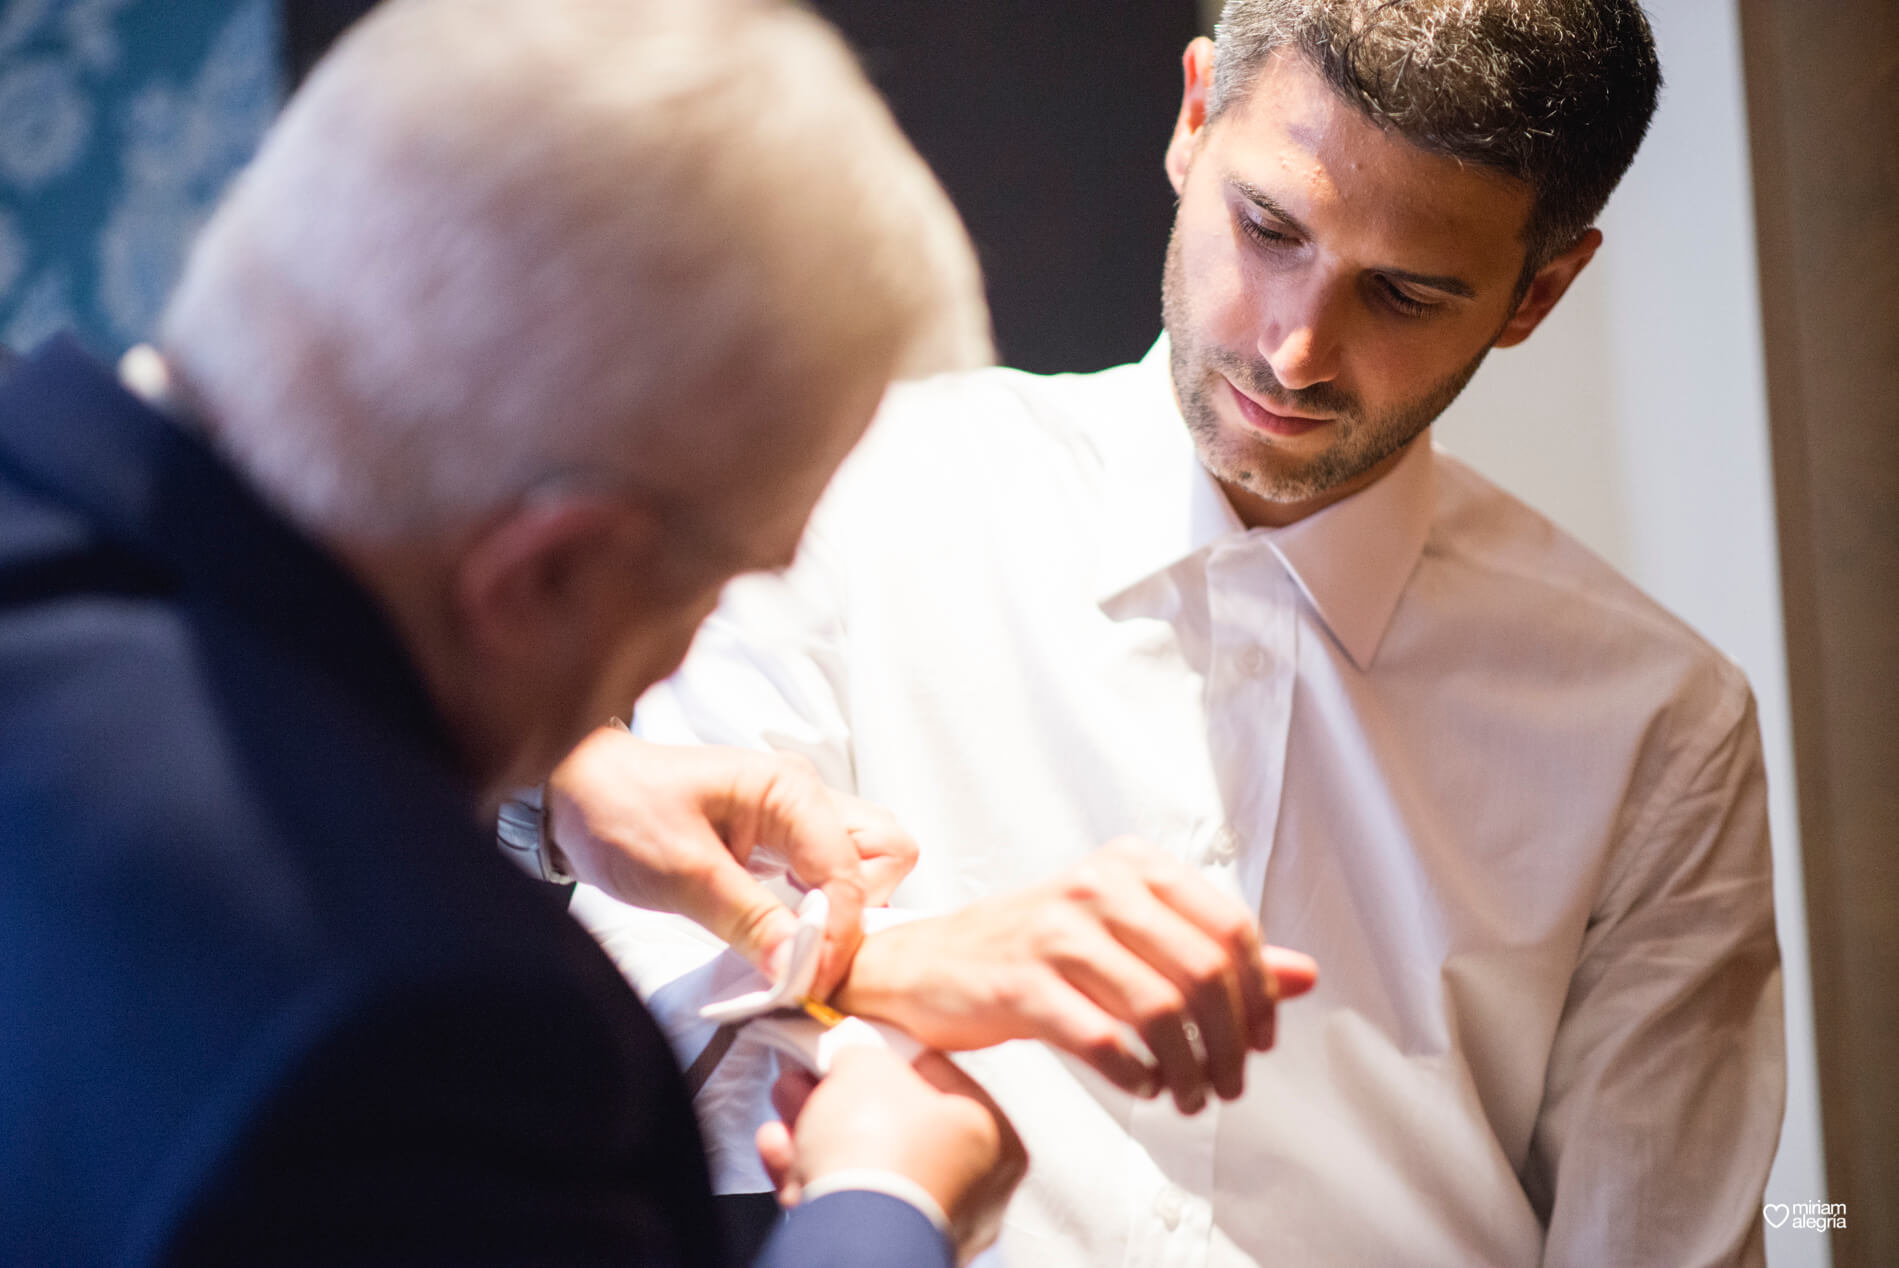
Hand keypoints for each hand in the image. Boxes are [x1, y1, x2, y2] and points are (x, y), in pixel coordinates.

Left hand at [544, 729, 918, 993]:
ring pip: (862, 866)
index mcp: (789, 789)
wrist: (573, 791)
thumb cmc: (620, 812)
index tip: (809, 980)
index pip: (851, 869)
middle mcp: (805, 797)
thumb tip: (801, 971)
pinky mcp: (778, 842)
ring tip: (798, 955)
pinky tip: (784, 940)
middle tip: (813, 956)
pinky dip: (817, 913)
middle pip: (883, 854)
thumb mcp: (683, 872)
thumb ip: (750, 920)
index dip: (838, 931)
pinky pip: (825, 876)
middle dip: (860, 912)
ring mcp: (795, 818)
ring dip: (842, 915)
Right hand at [756, 1047, 1025, 1264]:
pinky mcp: (881, 1248)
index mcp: (995, 1140)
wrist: (852, 1232)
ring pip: (863, 1164)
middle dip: (840, 1096)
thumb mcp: (870, 1064)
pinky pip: (843, 1200)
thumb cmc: (881, 1146)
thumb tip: (852, 1059)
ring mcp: (926, 1223)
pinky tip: (778, 1145)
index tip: (855, 1048)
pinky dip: (807, 1171)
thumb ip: (864, 1053)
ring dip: (816, 1130)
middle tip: (810, 1074)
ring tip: (786, 1101)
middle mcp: (970, 1188)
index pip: (940, 1081)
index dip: (889, 1055)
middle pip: (893, 1124)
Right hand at [833, 838, 1318, 1112]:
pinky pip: (1103, 1038)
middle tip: (1230, 1084)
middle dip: (1231, 1043)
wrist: (928, 965)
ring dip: (1190, 1068)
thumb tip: (1305, 976)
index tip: (1259, 1040)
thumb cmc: (1037, 950)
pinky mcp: (1021, 983)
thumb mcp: (1129, 936)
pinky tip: (1143, 1086)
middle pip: (1203, 971)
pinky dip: (1137, 1073)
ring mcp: (1056, 932)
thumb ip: (1214, 950)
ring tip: (1189, 1096)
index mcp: (1132, 865)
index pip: (1230, 928)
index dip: (1259, 995)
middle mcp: (1097, 886)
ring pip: (1161, 1009)